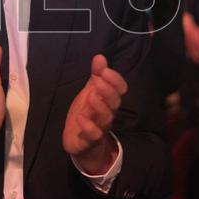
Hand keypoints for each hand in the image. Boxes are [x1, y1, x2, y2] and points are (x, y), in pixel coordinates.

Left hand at [63, 55, 126, 172]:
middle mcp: (107, 113)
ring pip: (106, 118)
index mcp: (108, 100)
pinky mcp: (88, 140)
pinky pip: (93, 135)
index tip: (104, 70)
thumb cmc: (87, 114)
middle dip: (108, 90)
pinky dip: (88, 126)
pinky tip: (80, 117)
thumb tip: (100, 56)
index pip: (120, 89)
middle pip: (115, 102)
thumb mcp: (90, 92)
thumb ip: (96, 75)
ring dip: (99, 106)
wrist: (78, 141)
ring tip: (91, 95)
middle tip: (98, 80)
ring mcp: (99, 127)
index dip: (115, 79)